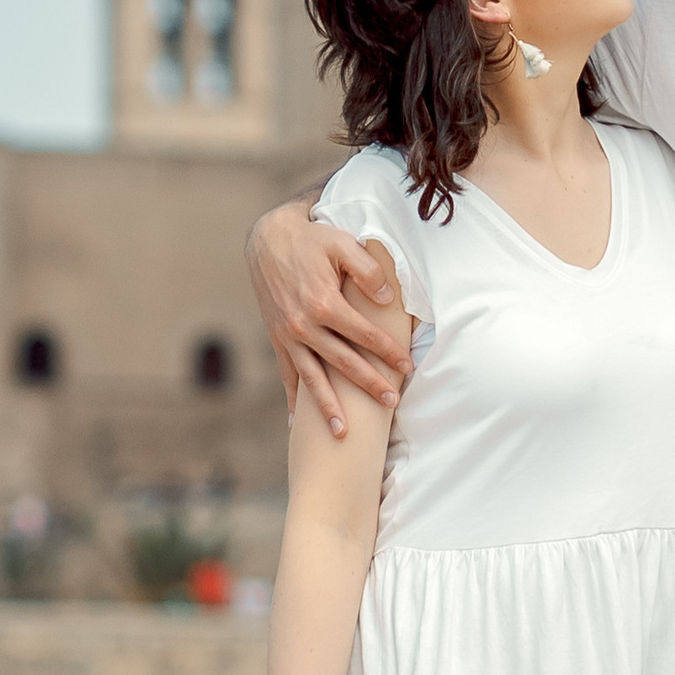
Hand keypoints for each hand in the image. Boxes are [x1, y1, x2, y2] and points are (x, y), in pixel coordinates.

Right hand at [247, 202, 411, 439]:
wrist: (267, 239)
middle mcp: (304, 326)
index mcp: (324, 304)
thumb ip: (367, 270)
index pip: (364, 335)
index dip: (388, 352)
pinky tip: (297, 423)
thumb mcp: (343, 243)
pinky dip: (293, 400)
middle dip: (369, 385)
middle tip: (392, 403)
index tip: (407, 367)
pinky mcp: (277, 339)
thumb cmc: (312, 240)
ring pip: (312, 379)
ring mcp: (288, 336)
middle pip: (343, 363)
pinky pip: (287, 375)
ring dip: (328, 408)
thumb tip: (386, 298)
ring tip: (343, 435)